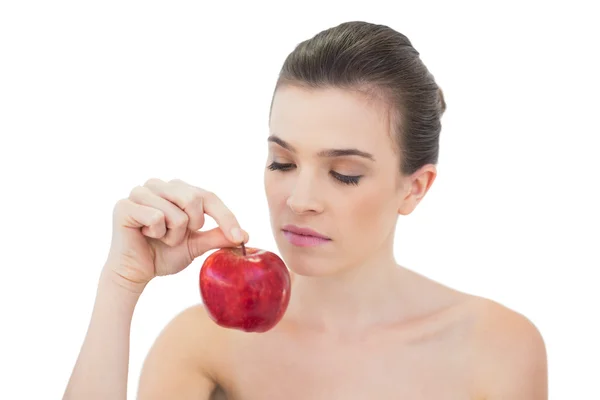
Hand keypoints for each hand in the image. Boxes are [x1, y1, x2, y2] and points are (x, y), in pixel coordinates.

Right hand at [104, 178, 247, 292]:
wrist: (136, 272)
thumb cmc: (164, 254)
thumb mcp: (197, 245)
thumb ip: (218, 236)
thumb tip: (246, 236)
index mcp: (177, 189)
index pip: (209, 197)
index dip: (226, 217)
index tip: (240, 238)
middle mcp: (159, 184)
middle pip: (194, 199)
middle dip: (193, 225)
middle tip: (177, 237)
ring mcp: (140, 192)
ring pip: (176, 212)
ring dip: (173, 234)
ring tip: (159, 237)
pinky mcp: (124, 205)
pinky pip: (156, 218)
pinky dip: (156, 234)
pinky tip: (145, 235)